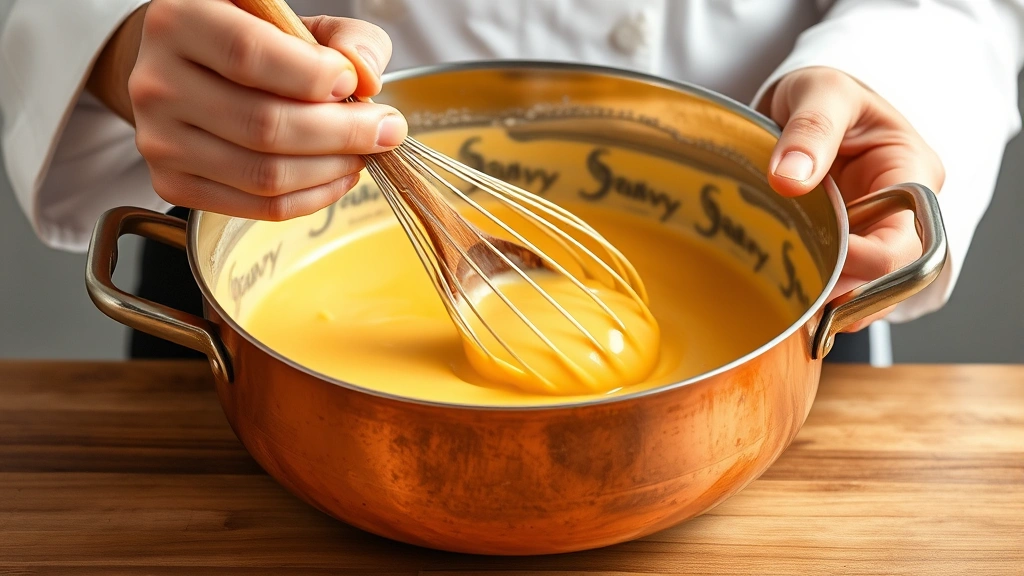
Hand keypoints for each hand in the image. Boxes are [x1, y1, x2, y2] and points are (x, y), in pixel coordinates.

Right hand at [90, 0, 406, 220]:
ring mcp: (159, 140)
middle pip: (263, 124)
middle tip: (384, 129)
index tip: (353, 84)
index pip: (249, 55)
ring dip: (332, 168)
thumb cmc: (252, 39)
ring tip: (363, 152)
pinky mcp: (173, 183)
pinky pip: (258, 207)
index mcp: (179, 19)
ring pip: (264, 173)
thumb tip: (365, 78)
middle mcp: (156, 81)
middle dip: (342, 133)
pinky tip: (337, 175)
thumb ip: (344, 38)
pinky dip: (312, 197)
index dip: (313, 76)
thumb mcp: (298, 20)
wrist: (192, 70)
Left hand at [760, 66, 944, 331]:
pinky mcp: (838, 247)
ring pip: (864, 290)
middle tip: (796, 296)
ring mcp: (868, 234)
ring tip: (787, 302)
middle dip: (846, 291)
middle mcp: (899, 213)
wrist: (803, 103)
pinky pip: (836, 286)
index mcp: (912, 174)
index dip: (868, 263)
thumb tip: (790, 178)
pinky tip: (786, 299)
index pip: (908, 239)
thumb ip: (810, 129)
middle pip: (890, 276)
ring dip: (828, 302)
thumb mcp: (820, 92)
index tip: (818, 262)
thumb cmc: (824, 92)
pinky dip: (813, 297)